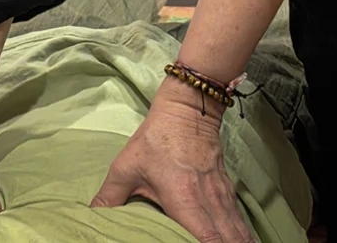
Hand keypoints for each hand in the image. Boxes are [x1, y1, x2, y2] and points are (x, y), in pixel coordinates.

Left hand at [90, 84, 253, 242]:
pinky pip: (237, 214)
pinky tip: (245, 240)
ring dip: (240, 242)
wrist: (190, 107)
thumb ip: (109, 196)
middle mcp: (207, 198)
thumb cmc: (157, 137)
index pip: (204, 234)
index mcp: (183, 197)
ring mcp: (220, 192)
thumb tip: (90, 218)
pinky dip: (241, 231)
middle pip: (226, 235)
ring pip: (236, 226)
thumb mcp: (126, 166)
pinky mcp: (225, 186)